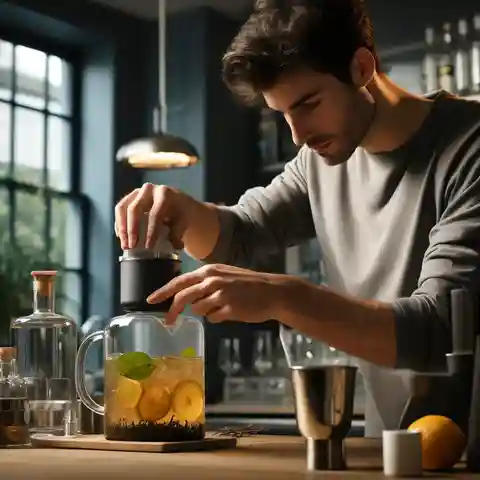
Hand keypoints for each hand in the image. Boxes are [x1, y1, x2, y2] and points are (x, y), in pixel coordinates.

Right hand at [114, 183, 188, 249]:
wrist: (179, 204)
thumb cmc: (183, 216)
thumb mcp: (185, 224)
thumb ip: (177, 234)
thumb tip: (170, 244)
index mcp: (165, 194)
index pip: (155, 214)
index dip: (150, 231)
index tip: (148, 247)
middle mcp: (150, 189)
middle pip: (135, 209)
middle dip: (132, 230)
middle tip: (132, 246)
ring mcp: (138, 192)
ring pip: (123, 208)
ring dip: (122, 228)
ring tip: (125, 245)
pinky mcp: (130, 197)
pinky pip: (120, 210)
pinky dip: (119, 225)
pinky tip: (122, 238)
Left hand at [146, 264, 294, 324]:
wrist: (272, 291)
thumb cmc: (248, 284)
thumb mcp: (225, 275)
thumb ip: (205, 283)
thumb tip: (188, 297)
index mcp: (209, 270)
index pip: (179, 281)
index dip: (163, 292)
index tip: (150, 300)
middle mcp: (212, 280)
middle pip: (183, 297)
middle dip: (172, 311)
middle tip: (168, 322)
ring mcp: (220, 295)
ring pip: (198, 310)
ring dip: (205, 312)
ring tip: (222, 306)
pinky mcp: (229, 309)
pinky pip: (213, 318)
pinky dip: (218, 317)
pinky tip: (230, 311)